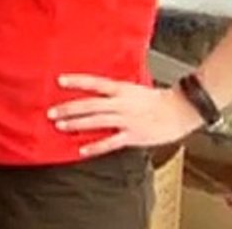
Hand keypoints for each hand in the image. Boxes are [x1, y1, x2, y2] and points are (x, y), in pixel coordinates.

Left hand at [48, 74, 203, 157]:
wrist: (180, 110)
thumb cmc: (157, 100)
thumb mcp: (134, 88)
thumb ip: (115, 91)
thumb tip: (95, 90)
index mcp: (122, 90)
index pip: (95, 83)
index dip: (77, 81)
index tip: (59, 81)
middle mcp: (121, 104)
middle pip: (90, 105)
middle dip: (69, 108)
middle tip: (51, 112)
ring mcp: (126, 120)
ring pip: (96, 122)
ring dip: (76, 124)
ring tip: (60, 126)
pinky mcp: (132, 136)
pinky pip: (110, 142)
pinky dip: (95, 147)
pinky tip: (81, 151)